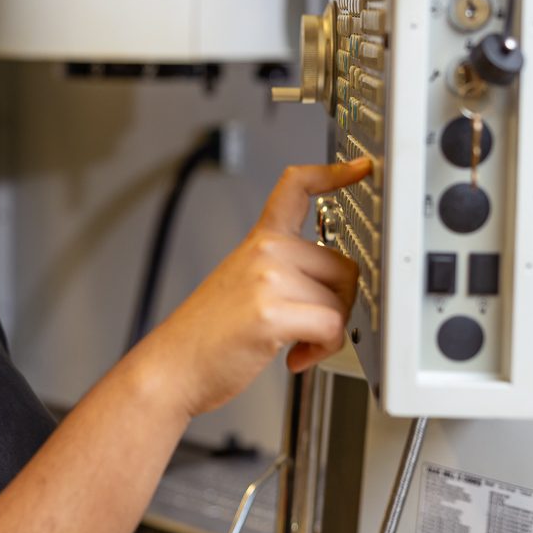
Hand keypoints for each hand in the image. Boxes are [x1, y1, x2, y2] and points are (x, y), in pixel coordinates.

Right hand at [138, 158, 372, 418]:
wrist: (172, 365)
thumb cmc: (207, 334)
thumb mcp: (242, 283)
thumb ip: (284, 270)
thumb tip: (337, 286)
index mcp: (260, 241)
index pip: (296, 188)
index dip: (334, 173)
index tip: (360, 167)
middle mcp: (266, 252)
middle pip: (343, 266)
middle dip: (337, 303)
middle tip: (309, 327)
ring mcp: (268, 278)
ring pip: (339, 301)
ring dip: (328, 333)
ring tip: (294, 343)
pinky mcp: (272, 310)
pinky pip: (331, 327)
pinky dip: (323, 350)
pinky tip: (296, 357)